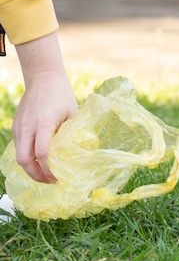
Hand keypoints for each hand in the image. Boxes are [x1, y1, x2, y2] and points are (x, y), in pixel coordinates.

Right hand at [13, 32, 76, 182]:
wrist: (43, 78)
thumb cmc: (61, 96)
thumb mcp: (73, 114)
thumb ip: (74, 133)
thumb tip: (80, 154)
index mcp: (44, 123)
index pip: (42, 154)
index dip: (49, 170)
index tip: (59, 178)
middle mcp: (28, 127)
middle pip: (24, 160)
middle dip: (36, 175)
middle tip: (50, 181)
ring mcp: (19, 127)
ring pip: (19, 156)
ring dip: (31, 169)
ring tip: (46, 175)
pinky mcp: (16, 127)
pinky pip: (19, 148)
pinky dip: (27, 158)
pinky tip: (39, 162)